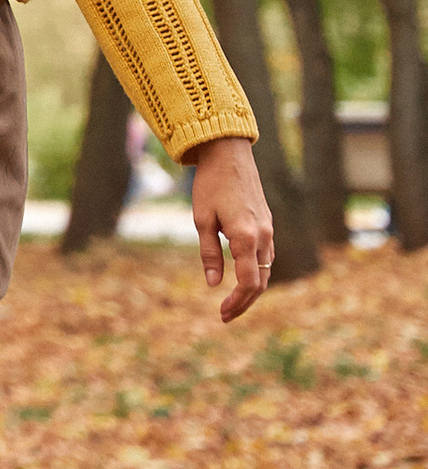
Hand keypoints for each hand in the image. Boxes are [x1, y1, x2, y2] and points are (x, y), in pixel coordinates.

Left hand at [191, 135, 274, 319]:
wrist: (228, 153)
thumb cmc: (210, 184)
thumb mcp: (202, 219)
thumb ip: (209, 253)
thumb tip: (214, 283)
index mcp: (245, 236)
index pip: (249, 282)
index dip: (237, 302)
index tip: (221, 313)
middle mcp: (263, 235)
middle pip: (261, 281)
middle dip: (244, 302)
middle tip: (225, 315)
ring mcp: (268, 228)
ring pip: (266, 269)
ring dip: (252, 289)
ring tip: (232, 302)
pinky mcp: (267, 222)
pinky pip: (266, 255)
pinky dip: (257, 272)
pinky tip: (243, 277)